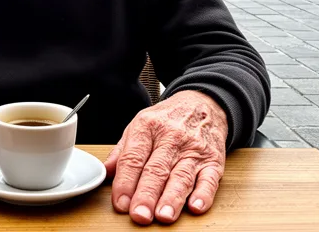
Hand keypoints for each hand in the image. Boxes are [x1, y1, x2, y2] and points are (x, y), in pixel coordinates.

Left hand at [105, 90, 227, 224]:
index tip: (121, 203)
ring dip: (172, 198)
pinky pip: (209, 178)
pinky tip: (196, 206)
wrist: (202, 102)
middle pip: (156, 170)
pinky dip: (204, 194)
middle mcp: (171, 137)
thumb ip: (122, 151)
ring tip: (164, 215)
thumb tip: (105, 173)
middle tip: (139, 215)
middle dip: (147, 195)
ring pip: (181, 176)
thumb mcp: (139, 125)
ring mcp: (193, 149)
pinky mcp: (213, 159)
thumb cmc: (167, 118)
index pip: (133, 158)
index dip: (125, 182)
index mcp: (147, 127)